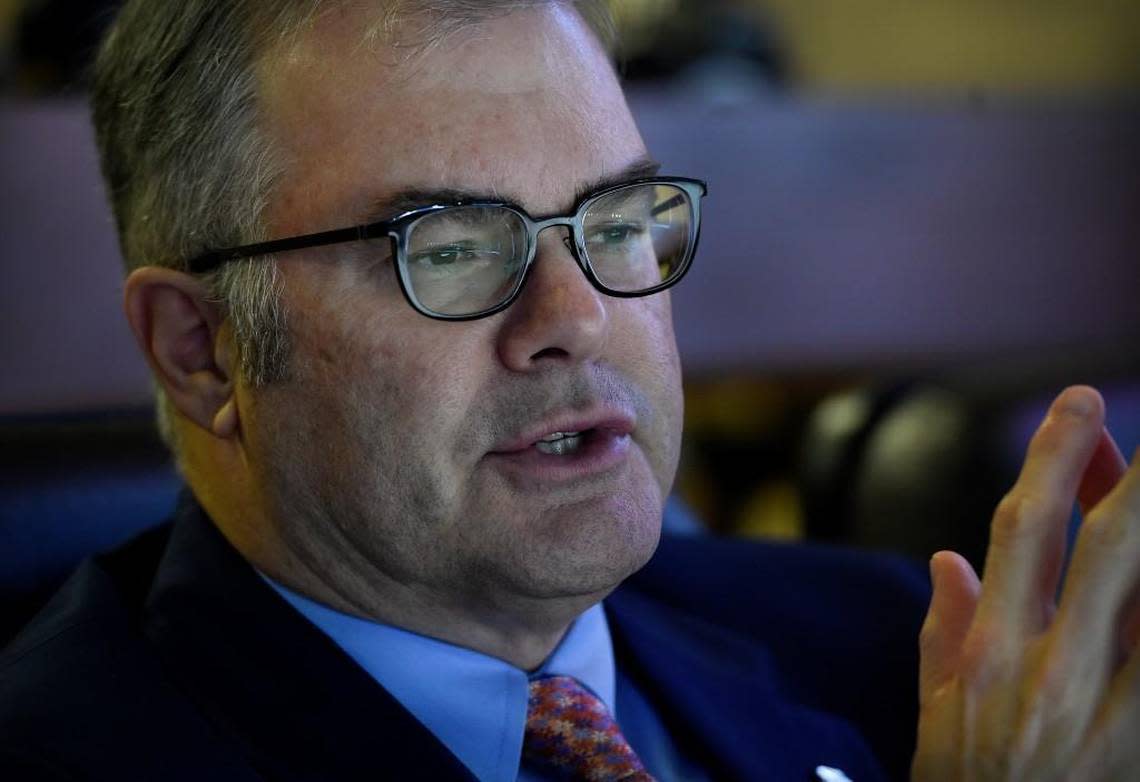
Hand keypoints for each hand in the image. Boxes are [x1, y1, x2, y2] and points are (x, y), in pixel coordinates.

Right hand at [912, 386, 1139, 780]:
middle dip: (1133, 473)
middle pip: (1104, 549)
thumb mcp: (936, 721)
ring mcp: (1107, 713)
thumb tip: (947, 560)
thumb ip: (944, 634)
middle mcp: (1048, 672)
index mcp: (987, 656)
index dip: (1052, 460)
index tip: (1077, 407)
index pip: (1021, 533)